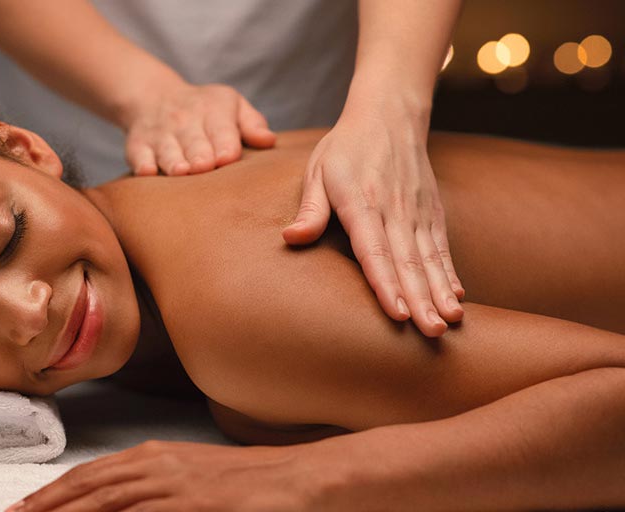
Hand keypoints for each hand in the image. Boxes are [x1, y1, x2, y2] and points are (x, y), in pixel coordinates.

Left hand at [5, 440, 342, 511]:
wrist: (303, 479)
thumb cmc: (251, 484)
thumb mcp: (194, 480)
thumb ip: (156, 492)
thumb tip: (121, 505)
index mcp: (155, 457)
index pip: (90, 475)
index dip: (53, 493)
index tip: (24, 508)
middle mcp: (158, 467)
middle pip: (87, 489)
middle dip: (46, 507)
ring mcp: (175, 487)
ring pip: (105, 503)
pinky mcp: (195, 507)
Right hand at [118, 80, 275, 175]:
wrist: (153, 98)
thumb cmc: (204, 110)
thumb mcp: (231, 106)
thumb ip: (251, 123)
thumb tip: (269, 140)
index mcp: (213, 110)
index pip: (221, 130)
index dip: (225, 144)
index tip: (227, 158)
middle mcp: (185, 121)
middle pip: (194, 142)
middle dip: (199, 154)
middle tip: (204, 166)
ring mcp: (160, 134)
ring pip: (167, 150)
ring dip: (173, 161)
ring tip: (181, 172)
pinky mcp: (138, 146)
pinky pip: (139, 156)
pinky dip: (142, 164)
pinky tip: (147, 172)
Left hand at [281, 108, 464, 336]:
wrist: (389, 116)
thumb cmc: (344, 149)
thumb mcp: (317, 171)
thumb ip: (310, 209)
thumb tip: (291, 239)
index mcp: (361, 202)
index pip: (374, 250)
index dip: (386, 283)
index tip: (398, 313)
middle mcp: (394, 209)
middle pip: (407, 261)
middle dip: (420, 299)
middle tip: (430, 333)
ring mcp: (417, 211)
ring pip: (430, 258)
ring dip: (440, 292)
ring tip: (449, 323)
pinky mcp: (432, 212)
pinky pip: (441, 248)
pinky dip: (450, 273)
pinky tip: (457, 298)